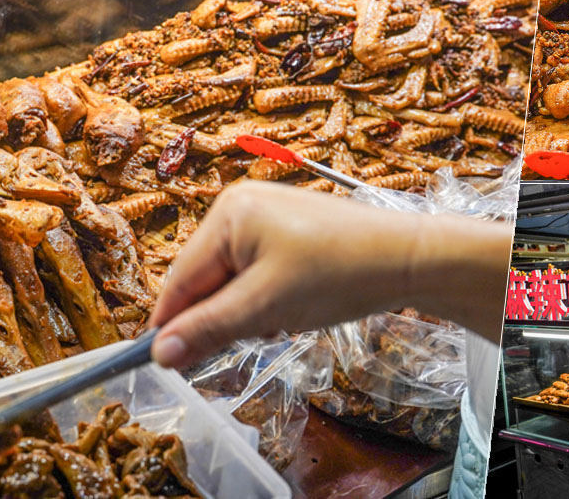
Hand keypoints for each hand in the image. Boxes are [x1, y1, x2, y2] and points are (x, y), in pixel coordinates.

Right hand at [149, 180, 511, 368]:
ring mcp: (268, 215)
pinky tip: (297, 305)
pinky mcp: (291, 230)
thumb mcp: (264, 307)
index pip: (180, 279)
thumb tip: (159, 354)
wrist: (409, 259)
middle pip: (205, 279)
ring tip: (285, 316)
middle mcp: (241, 205)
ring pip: (233, 280)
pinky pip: (258, 272)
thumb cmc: (337, 274)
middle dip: (223, 316)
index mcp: (227, 214)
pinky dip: (268, 297)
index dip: (171, 325)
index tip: (162, 364)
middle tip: (254, 334)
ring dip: (247, 310)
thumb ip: (208, 330)